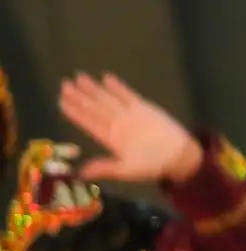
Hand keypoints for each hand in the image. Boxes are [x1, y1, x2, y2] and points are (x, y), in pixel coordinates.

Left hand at [59, 73, 203, 184]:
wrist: (179, 156)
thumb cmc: (153, 165)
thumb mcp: (127, 171)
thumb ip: (106, 168)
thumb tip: (81, 173)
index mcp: (110, 138)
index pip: (88, 122)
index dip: (74, 112)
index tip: (61, 101)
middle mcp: (117, 124)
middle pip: (94, 107)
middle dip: (79, 96)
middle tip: (65, 84)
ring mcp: (130, 115)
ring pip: (108, 99)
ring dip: (94, 89)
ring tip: (80, 77)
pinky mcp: (144, 108)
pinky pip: (129, 95)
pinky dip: (118, 87)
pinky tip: (107, 78)